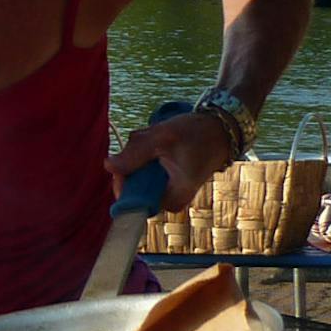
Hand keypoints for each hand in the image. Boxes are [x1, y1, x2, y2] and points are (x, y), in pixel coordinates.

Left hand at [108, 110, 233, 212]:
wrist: (221, 127)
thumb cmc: (198, 133)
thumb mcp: (163, 139)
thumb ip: (134, 154)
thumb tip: (108, 166)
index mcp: (172, 199)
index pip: (133, 203)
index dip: (123, 184)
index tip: (122, 164)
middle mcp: (169, 199)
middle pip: (133, 187)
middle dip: (133, 162)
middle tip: (146, 142)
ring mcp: (167, 188)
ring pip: (138, 175)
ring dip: (140, 154)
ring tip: (158, 139)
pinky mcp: (166, 177)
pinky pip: (146, 168)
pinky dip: (147, 153)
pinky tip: (160, 141)